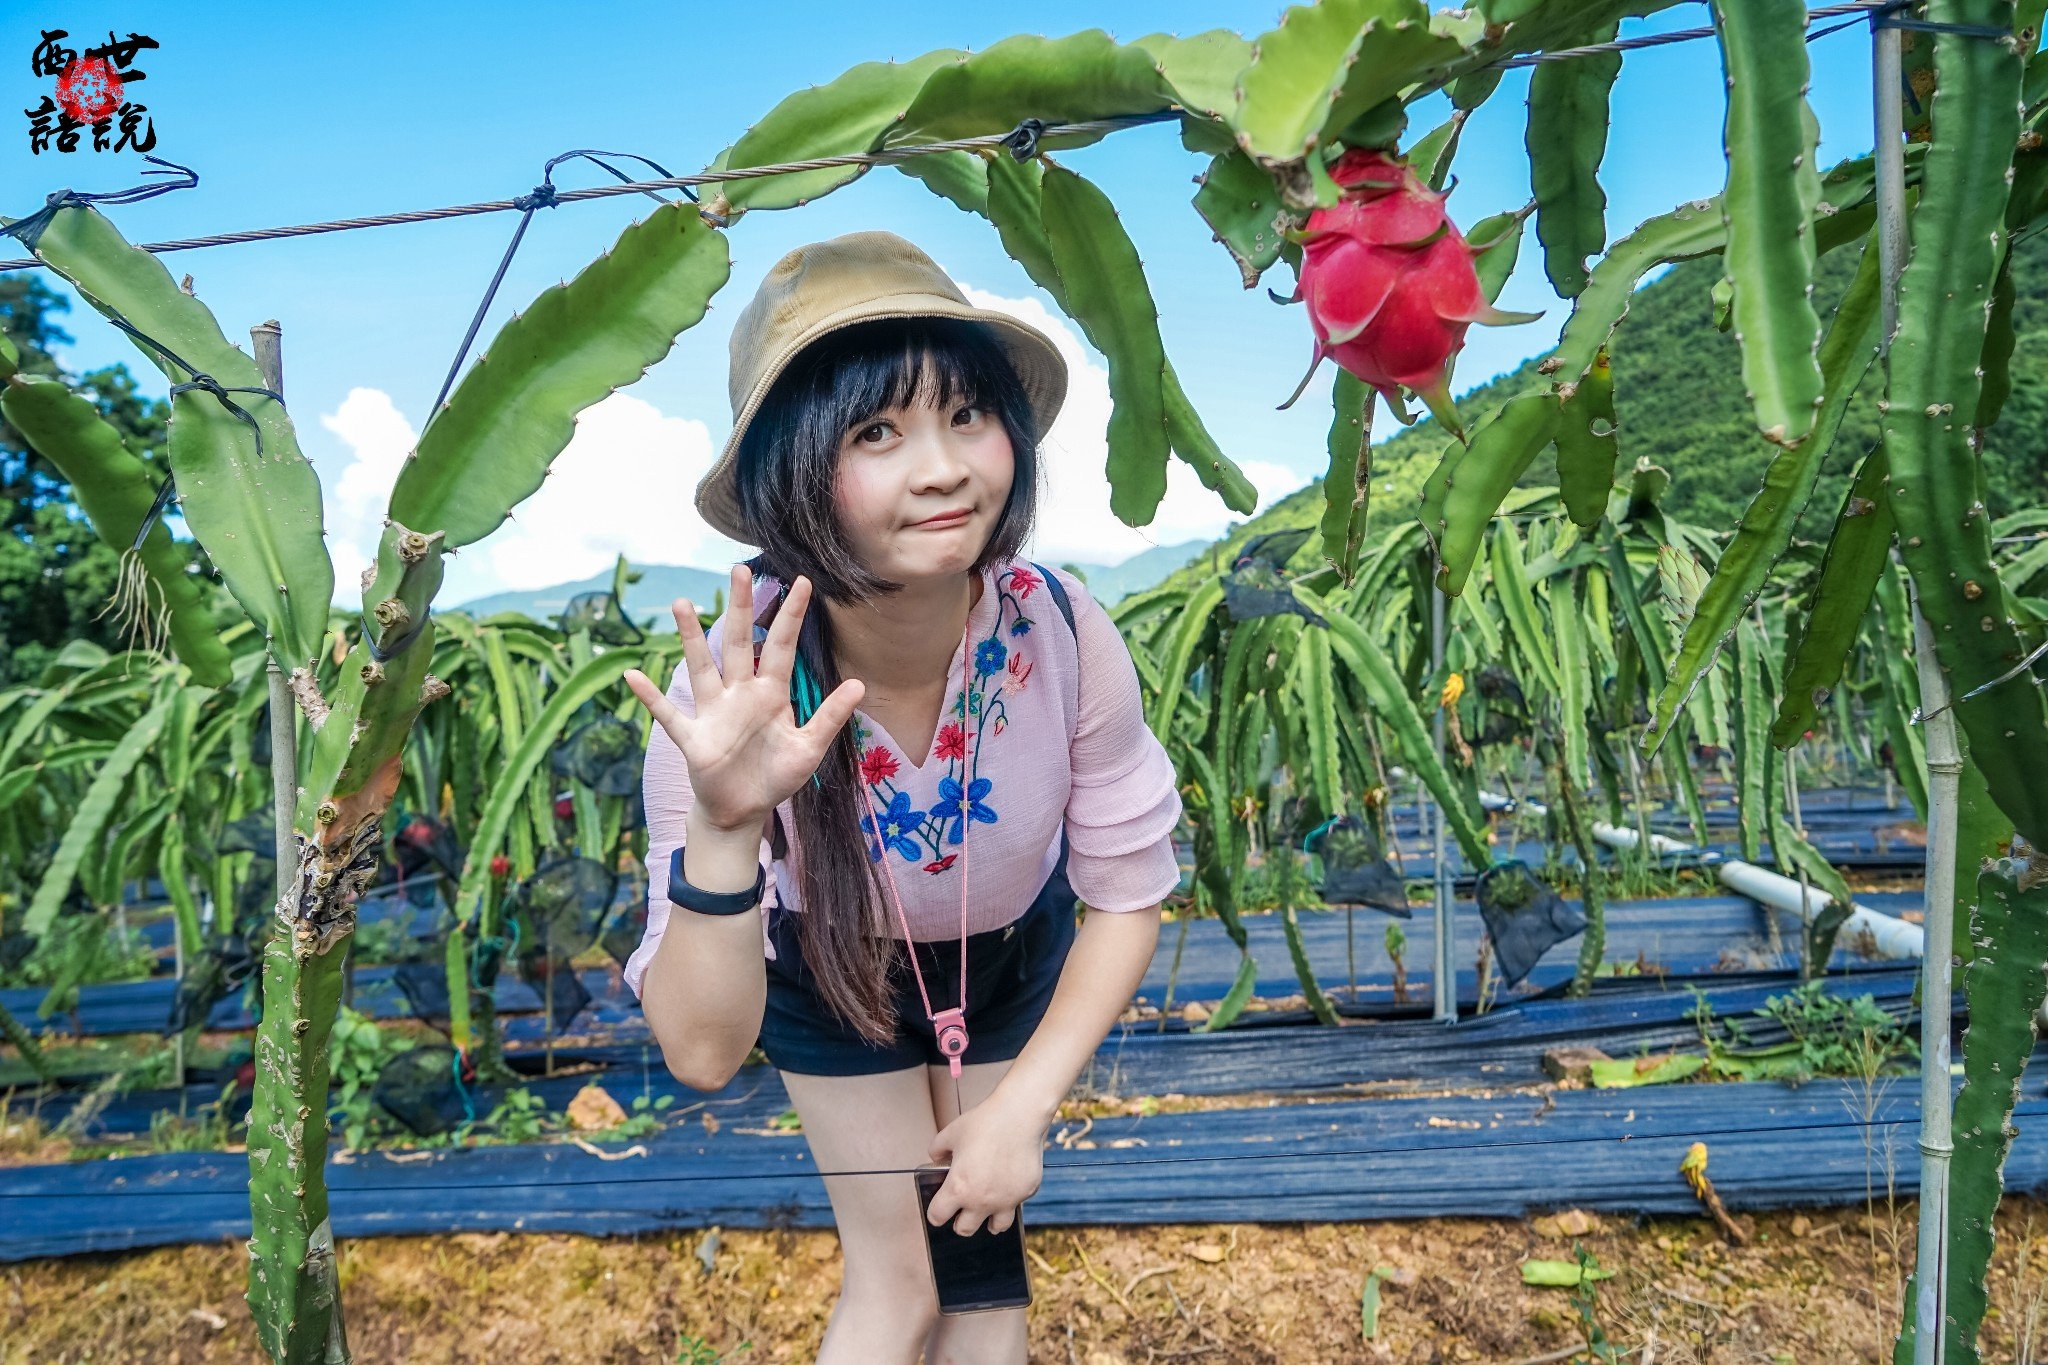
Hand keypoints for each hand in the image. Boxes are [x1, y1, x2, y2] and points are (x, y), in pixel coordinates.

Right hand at [622, 564, 865, 833]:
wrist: (743, 810)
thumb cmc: (774, 776)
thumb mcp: (808, 748)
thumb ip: (830, 717)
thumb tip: (859, 684)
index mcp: (770, 694)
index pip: (781, 646)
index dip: (790, 615)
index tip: (801, 581)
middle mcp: (740, 694)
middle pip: (739, 642)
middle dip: (740, 608)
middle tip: (739, 570)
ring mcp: (713, 713)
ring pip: (701, 667)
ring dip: (691, 637)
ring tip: (681, 603)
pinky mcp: (693, 738)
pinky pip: (668, 715)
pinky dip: (650, 698)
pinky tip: (632, 676)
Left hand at [923, 1092, 1046, 1236]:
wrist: (1019, 1114)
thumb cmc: (984, 1122)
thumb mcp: (950, 1133)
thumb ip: (937, 1149)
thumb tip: (936, 1158)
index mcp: (958, 1188)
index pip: (937, 1217)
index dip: (934, 1213)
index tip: (937, 1210)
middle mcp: (982, 1200)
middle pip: (964, 1230)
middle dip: (959, 1222)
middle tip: (961, 1211)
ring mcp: (1006, 1200)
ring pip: (995, 1227)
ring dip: (988, 1221)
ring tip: (986, 1209)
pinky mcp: (1026, 1193)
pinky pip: (1016, 1204)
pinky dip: (1010, 1200)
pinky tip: (1008, 1185)